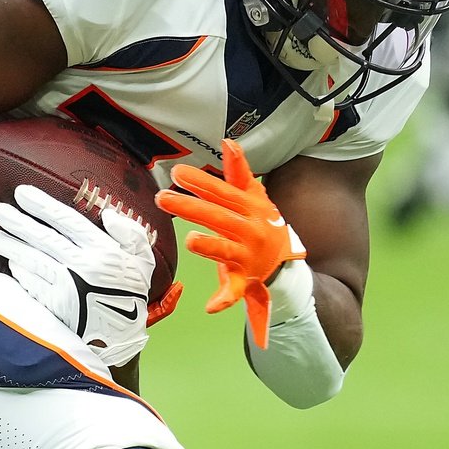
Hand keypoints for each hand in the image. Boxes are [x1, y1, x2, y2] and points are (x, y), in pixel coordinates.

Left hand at [0, 183, 162, 366]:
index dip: (42, 205)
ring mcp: (67, 287)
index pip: (66, 220)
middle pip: (43, 238)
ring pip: (32, 259)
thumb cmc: (131, 294)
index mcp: (103, 250)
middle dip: (18, 221)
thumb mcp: (143, 260)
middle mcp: (82, 266)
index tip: (22, 194)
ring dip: (11, 245)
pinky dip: (19, 271)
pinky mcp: (55, 306)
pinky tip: (9, 262)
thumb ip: (131, 234)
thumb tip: (109, 214)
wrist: (125, 337)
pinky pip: (31, 283)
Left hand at [156, 145, 303, 348]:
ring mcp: (246, 256)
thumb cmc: (262, 222)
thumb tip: (228, 142)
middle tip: (163, 198)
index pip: (222, 192)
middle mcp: (249, 230)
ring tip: (191, 240)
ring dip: (209, 247)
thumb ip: (239, 171)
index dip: (201, 182)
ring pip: (225, 251)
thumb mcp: (255, 195)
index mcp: (250, 207)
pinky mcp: (242, 280)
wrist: (284, 259)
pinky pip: (233, 291)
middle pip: (217, 217)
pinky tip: (211, 307)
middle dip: (190, 207)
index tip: (178, 173)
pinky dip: (224, 300)